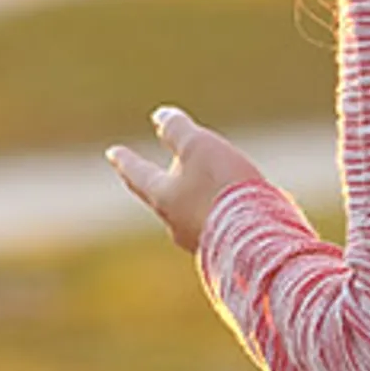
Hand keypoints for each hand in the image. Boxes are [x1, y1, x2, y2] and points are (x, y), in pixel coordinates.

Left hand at [107, 105, 265, 252]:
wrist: (257, 240)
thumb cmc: (222, 186)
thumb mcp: (198, 146)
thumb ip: (177, 131)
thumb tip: (161, 117)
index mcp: (162, 197)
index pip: (137, 174)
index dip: (126, 159)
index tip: (112, 152)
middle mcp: (175, 224)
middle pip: (165, 199)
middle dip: (167, 184)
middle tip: (163, 175)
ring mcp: (200, 242)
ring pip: (194, 216)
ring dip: (203, 200)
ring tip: (215, 190)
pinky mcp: (225, 253)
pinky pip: (221, 228)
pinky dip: (226, 216)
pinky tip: (242, 213)